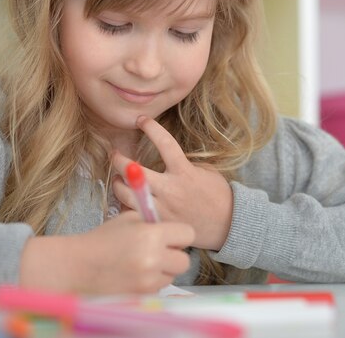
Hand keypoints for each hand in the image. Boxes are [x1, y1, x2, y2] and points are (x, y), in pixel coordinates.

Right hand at [19, 211, 194, 293]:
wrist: (77, 266)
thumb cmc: (101, 240)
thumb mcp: (127, 219)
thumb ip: (153, 222)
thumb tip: (171, 227)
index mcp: (151, 234)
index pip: (187, 234)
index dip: (179, 234)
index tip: (171, 236)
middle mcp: (153, 258)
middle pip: (184, 260)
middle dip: (174, 255)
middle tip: (159, 251)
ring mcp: (148, 280)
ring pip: (172, 276)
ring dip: (163, 270)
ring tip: (142, 263)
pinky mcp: (142, 295)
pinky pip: (159, 288)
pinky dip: (151, 283)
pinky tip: (135, 275)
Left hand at [112, 116, 233, 250]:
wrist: (229, 225)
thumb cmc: (219, 196)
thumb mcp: (206, 172)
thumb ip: (184, 163)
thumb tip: (164, 157)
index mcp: (184, 172)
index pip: (164, 143)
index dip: (151, 128)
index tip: (141, 119)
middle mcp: (170, 189)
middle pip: (133, 171)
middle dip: (119, 160)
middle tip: (115, 155)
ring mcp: (162, 208)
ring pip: (127, 194)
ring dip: (117, 183)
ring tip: (117, 179)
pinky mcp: (158, 223)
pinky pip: (133, 213)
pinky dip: (126, 206)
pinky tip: (127, 200)